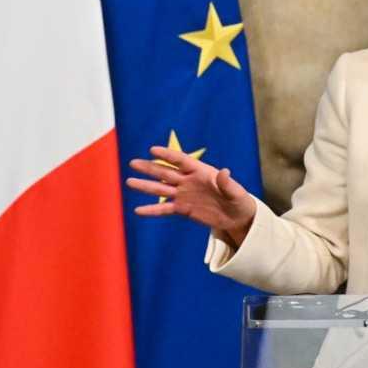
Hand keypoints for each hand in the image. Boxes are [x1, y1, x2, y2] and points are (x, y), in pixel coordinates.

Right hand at [127, 146, 256, 247]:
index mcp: (200, 171)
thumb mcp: (237, 192)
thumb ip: (228, 183)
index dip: (167, 156)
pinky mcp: (183, 209)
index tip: (152, 150)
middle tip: (132, 163)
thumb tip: (224, 171)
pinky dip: (152, 209)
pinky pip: (164, 208)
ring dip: (145, 186)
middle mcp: (188, 181)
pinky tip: (138, 210)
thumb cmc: (239, 200)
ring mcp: (184, 195)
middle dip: (149, 168)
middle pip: (165, 172)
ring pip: (161, 189)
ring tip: (129, 182)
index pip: (180, 161)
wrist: (237, 218)